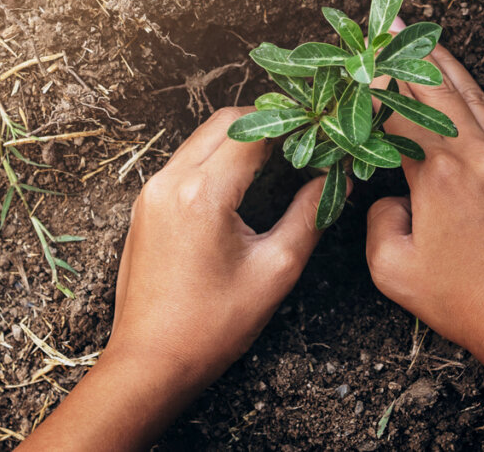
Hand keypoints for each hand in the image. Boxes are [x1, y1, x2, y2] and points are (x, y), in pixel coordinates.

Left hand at [109, 106, 335, 381]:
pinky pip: (187, 160)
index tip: (323, 131)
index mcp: (203, 194)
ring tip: (282, 157)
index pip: (254, 130)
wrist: (150, 363)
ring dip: (243, 138)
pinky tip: (247, 179)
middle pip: (225, 121)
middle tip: (306, 139)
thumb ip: (311, 215)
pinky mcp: (146, 206)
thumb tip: (337, 180)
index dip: (294, 125)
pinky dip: (219, 157)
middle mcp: (170, 181)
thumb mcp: (276, 268)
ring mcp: (152, 192)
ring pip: (203, 137)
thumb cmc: (214, 325)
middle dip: (269, 122)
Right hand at [365, 46, 483, 365]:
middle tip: (392, 25)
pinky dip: (480, 100)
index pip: (400, 112)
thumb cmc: (469, 303)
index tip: (360, 64)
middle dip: (411, 53)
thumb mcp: (395, 271)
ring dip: (448, 68)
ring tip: (427, 42)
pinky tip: (471, 94)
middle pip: (441, 88)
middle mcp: (482, 153)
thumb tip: (391, 200)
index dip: (376, 86)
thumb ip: (379, 223)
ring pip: (476, 98)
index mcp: (441, 173)